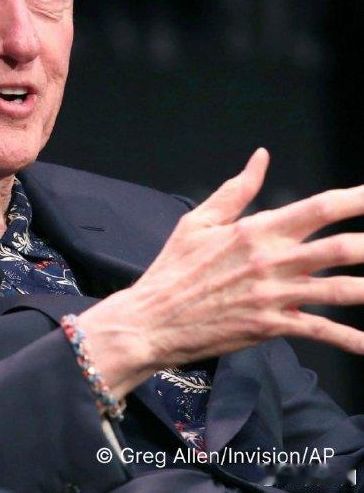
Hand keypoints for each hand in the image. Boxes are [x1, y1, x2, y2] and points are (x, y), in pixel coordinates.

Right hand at [79, 149, 363, 398]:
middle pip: (341, 248)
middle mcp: (271, 261)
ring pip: (341, 291)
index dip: (355, 199)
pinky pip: (321, 331)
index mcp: (254, 230)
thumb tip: (261, 157)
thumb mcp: (197, 221)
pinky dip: (352, 339)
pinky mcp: (272, 326)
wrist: (153, 319)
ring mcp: (274, 296)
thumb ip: (236, 190)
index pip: (317, 208)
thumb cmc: (173, 269)